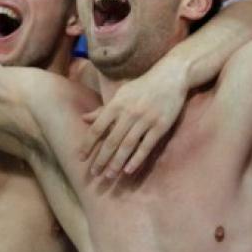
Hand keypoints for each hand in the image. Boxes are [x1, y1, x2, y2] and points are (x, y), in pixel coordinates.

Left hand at [81, 60, 188, 179]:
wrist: (170, 76)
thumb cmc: (142, 86)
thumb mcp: (121, 94)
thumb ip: (103, 109)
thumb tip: (83, 118)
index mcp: (116, 104)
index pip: (97, 128)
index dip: (88, 144)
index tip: (81, 158)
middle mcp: (129, 113)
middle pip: (111, 140)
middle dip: (101, 159)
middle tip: (94, 174)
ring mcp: (145, 120)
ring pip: (127, 146)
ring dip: (117, 163)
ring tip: (109, 175)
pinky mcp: (160, 126)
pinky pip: (146, 146)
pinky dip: (137, 159)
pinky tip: (129, 170)